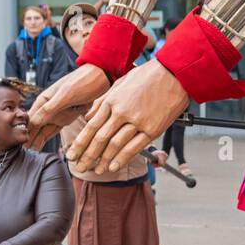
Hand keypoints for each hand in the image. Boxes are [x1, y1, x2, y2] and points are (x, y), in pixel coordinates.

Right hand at [26, 63, 109, 149]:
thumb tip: (33, 122)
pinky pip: (52, 131)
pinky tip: (39, 148)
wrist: (101, 78)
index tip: (17, 145)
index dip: (22, 132)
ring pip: (41, 131)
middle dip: (26, 139)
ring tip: (27, 154)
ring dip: (34, 141)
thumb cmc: (82, 82)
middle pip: (33, 127)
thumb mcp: (65, 94)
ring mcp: (56, 114)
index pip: (29, 119)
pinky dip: (45, 139)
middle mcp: (47, 108)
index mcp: (43, 101)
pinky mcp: (65, 118)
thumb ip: (49, 109)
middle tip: (19, 154)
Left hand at [67, 58, 189, 174]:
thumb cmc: (146, 77)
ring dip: (104, 160)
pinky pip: (134, 147)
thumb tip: (88, 117)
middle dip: (87, 156)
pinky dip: (122, 159)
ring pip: (115, 145)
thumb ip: (102, 101)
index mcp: (111, 101)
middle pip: (99, 139)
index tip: (71, 155)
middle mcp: (121, 112)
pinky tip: (113, 167)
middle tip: (79, 167)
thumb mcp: (119, 84)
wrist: (173, 74)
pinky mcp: (152, 129)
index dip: (80, 144)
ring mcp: (137, 121)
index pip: (90, 127)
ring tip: (96, 170)